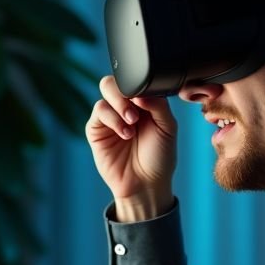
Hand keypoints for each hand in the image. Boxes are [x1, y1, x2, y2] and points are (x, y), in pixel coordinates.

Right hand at [86, 75, 176, 221]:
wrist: (146, 184)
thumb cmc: (160, 157)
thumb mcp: (168, 128)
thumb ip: (158, 105)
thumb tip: (139, 92)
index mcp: (144, 102)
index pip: (136, 80)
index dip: (140, 84)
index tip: (147, 97)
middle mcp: (125, 106)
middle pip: (115, 81)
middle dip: (124, 91)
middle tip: (136, 110)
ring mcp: (110, 117)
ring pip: (105, 92)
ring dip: (120, 105)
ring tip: (132, 124)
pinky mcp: (96, 130)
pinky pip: (99, 112)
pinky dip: (112, 119)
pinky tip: (125, 133)